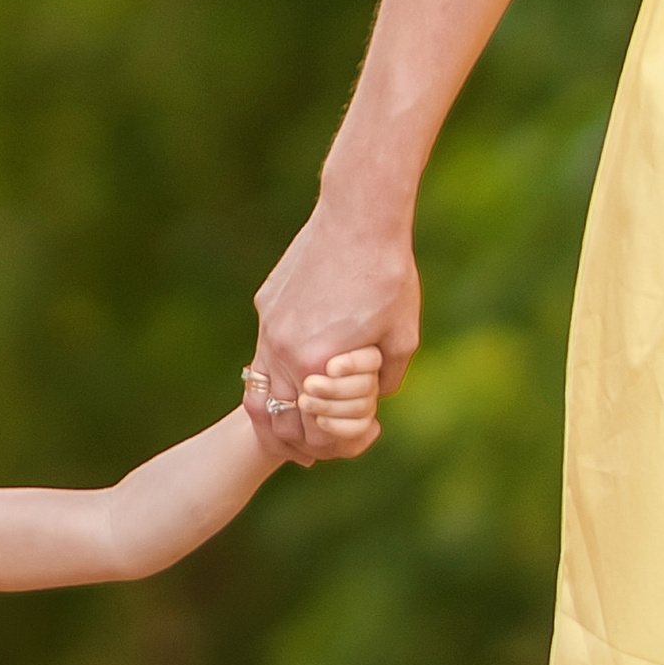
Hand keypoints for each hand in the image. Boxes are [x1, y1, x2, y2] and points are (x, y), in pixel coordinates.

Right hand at [246, 195, 420, 461]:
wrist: (360, 217)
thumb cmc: (389, 276)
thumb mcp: (403, 338)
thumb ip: (384, 380)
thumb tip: (371, 400)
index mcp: (318, 365)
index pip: (313, 431)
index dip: (332, 447)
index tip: (347, 446)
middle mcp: (283, 351)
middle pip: (279, 419)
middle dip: (300, 439)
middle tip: (319, 447)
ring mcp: (269, 327)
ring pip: (261, 389)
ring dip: (280, 412)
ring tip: (299, 420)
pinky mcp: (267, 305)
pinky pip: (265, 351)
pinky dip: (279, 372)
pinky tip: (300, 370)